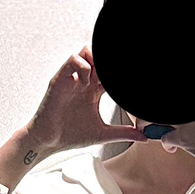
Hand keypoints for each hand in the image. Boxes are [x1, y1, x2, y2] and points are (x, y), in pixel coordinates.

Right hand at [28, 45, 148, 154]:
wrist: (50, 141)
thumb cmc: (71, 135)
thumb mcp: (103, 133)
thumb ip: (124, 133)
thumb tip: (144, 137)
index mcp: (94, 91)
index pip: (110, 71)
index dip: (120, 72)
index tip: (131, 80)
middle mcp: (84, 81)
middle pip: (99, 56)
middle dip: (109, 64)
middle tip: (114, 80)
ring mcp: (73, 79)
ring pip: (86, 52)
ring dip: (96, 61)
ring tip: (99, 81)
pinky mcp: (61, 79)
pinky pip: (73, 59)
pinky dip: (84, 67)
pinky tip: (87, 83)